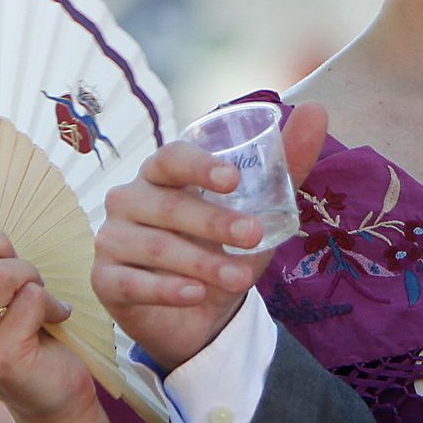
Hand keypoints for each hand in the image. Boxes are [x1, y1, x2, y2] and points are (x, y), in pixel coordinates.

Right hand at [93, 102, 328, 371]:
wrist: (199, 313)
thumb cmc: (221, 247)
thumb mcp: (258, 209)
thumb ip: (285, 164)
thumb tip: (317, 110)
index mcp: (161, 174)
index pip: (171, 158)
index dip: (199, 166)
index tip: (234, 180)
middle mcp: (129, 200)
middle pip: (168, 206)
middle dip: (214, 222)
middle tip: (254, 236)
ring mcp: (112, 239)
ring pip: (155, 247)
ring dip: (201, 263)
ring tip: (242, 279)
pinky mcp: (105, 280)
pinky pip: (132, 282)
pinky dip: (166, 289)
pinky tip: (195, 294)